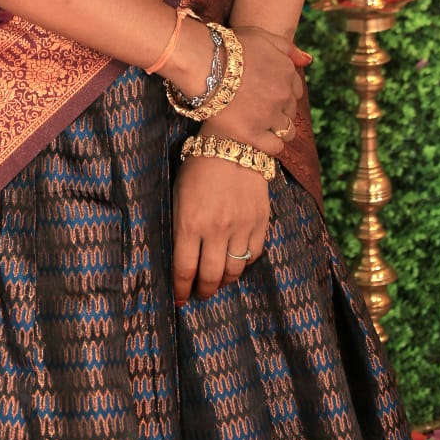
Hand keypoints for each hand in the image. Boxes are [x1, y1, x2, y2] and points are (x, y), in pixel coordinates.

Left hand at [171, 152, 269, 304]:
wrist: (234, 141)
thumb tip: (180, 256)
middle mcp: (216, 229)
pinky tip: (237, 261)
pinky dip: (245, 263)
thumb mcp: (178, 194)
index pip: (184, 270)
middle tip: (200, 294)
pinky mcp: (260, 221)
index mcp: (189, 223)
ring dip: (224, 281)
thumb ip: (180, 226)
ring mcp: (241, 227)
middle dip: (203, 291)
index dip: (182, 289)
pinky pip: (254, 255)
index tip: (180, 298)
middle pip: (210, 277)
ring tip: (218, 281)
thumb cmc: (199, 166)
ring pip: (234, 270)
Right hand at [201, 24, 305, 158]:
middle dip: (279, 108)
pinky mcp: (252, 133)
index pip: (296, 89)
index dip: (282, 91)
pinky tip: (259, 138)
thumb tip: (308, 61)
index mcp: (287, 72)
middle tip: (258, 106)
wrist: (202, 63)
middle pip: (290, 109)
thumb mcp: (262, 36)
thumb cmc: (229, 47)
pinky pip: (274, 147)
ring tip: (260, 124)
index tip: (267, 91)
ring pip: (287, 131)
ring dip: (278, 129)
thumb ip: (288, 48)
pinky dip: (271, 145)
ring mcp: (269, 115)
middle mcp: (283, 95)